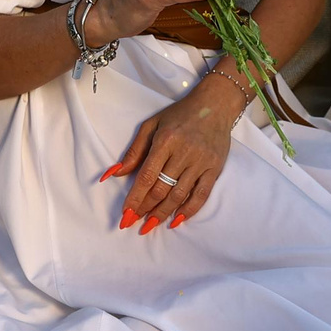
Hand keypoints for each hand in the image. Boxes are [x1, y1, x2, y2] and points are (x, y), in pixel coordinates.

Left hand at [105, 78, 246, 234]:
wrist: (215, 105)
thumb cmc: (179, 115)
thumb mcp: (152, 125)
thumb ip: (134, 151)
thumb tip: (115, 174)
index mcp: (166, 140)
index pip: (147, 176)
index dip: (135, 197)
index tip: (125, 213)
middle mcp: (184, 153)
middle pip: (162, 188)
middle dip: (145, 208)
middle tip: (133, 222)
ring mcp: (201, 162)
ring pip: (180, 195)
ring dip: (163, 212)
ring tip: (150, 225)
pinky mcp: (214, 168)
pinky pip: (202, 195)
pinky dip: (189, 210)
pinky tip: (177, 220)